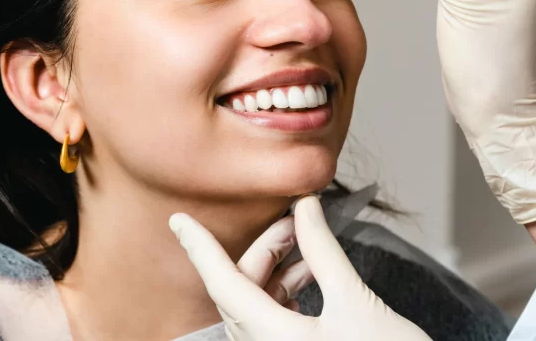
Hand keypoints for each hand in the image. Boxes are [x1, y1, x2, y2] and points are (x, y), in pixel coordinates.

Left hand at [169, 195, 430, 340]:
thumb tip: (306, 207)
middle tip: (298, 222)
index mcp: (272, 339)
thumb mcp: (356, 301)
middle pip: (241, 292)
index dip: (200, 248)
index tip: (179, 220)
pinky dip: (285, 296)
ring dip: (277, 273)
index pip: (223, 284)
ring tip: (309, 247)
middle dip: (265, 251)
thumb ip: (323, 251)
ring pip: (256, 308)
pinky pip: (271, 325)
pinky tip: (311, 276)